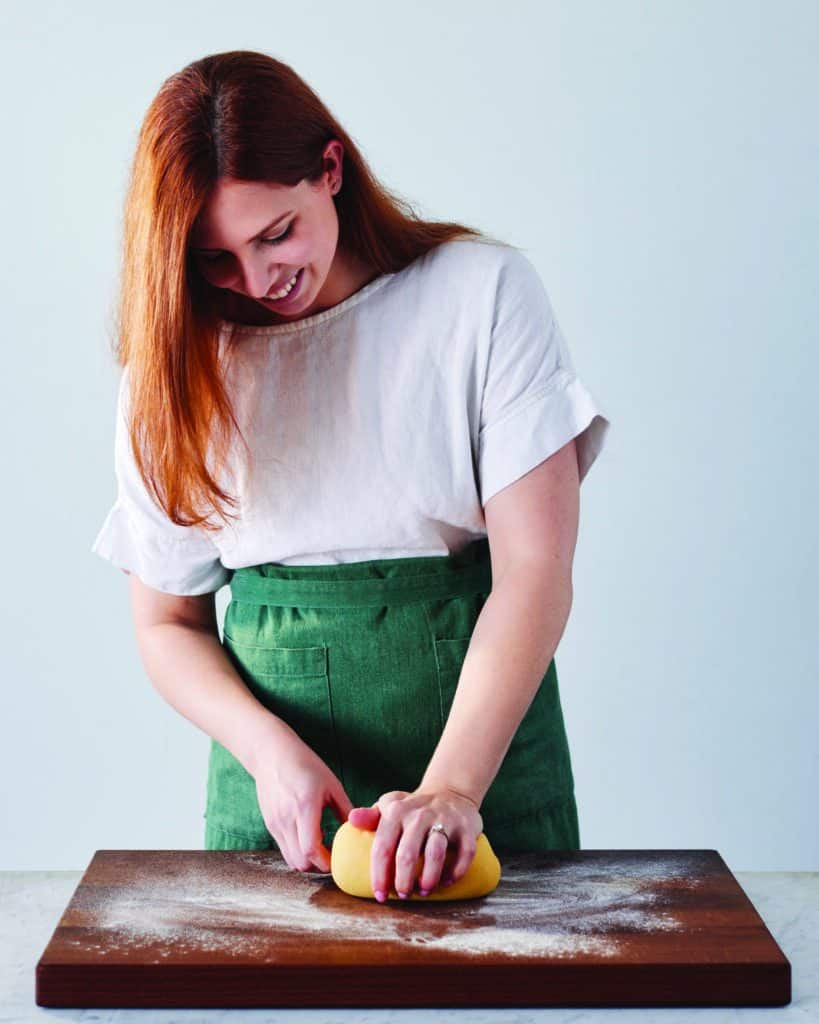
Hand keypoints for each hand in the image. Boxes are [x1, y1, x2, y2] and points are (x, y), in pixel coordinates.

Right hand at [253, 731, 352, 873]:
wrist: (272, 754)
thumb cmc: (305, 765)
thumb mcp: (331, 784)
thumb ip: (345, 809)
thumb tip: (359, 830)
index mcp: (304, 806)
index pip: (311, 849)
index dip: (326, 862)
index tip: (339, 860)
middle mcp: (286, 818)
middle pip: (300, 862)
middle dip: (318, 866)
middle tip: (332, 857)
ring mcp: (275, 823)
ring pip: (290, 859)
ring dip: (307, 861)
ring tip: (321, 848)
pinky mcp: (270, 825)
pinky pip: (284, 849)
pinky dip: (297, 851)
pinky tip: (309, 837)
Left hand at [348, 786, 482, 901]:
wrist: (450, 792)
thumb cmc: (413, 808)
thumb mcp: (390, 807)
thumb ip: (370, 817)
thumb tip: (351, 819)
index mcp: (396, 811)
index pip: (382, 847)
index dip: (379, 875)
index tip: (380, 895)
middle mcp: (420, 814)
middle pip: (407, 855)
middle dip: (403, 882)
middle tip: (403, 895)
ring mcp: (445, 819)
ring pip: (435, 854)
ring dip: (428, 879)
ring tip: (423, 891)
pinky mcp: (467, 826)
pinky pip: (464, 854)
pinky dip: (455, 872)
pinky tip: (446, 882)